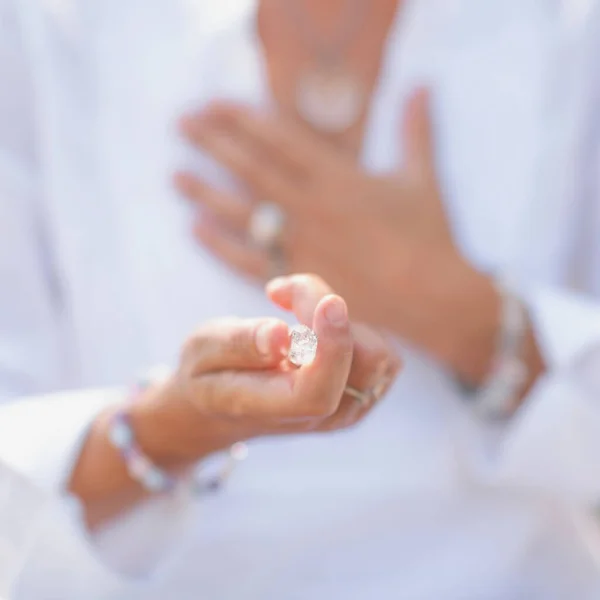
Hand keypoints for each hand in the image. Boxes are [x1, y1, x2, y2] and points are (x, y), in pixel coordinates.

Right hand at [131, 275, 400, 465]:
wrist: (222, 405)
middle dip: (329, 312)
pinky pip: (379, 352)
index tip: (329, 302)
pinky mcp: (361, 391)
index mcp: (275, 410)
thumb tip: (279, 334)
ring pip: (379, 355)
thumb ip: (239, 344)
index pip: (318, 392)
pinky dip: (350, 325)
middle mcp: (321, 417)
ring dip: (339, 317)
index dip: (332, 346)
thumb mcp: (203, 352)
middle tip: (283, 292)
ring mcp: (346, 409)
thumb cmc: (207, 374)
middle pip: (365, 363)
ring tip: (291, 305)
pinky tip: (311, 321)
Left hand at [176, 88, 494, 374]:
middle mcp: (313, 207)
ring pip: (243, 212)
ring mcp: (301, 244)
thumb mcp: (422, 178)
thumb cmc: (430, 237)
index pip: (280, 139)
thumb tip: (422, 85)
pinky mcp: (298, 279)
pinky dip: (220, 244)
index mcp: (340, 177)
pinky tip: (196, 228)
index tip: (214, 105)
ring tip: (176, 176)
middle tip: (183, 124)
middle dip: (214, 143)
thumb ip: (415, 130)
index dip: (243, 119)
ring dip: (206, 192)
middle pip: (252, 169)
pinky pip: (249, 259)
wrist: (434, 298)